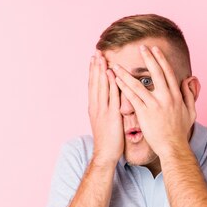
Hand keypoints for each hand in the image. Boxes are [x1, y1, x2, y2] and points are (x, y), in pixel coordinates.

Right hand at [88, 50, 123, 166]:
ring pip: (101, 86)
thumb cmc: (109, 140)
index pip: (94, 86)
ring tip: (101, 57)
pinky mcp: (110, 115)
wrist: (105, 154)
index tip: (95, 59)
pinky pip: (111, 96)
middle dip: (95, 67)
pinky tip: (111, 73)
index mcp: (95, 107)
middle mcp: (96, 106)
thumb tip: (113, 101)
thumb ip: (109, 109)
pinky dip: (110, 84)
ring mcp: (102, 110)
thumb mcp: (107, 122)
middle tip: (96, 52)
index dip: (94, 72)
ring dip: (101, 71)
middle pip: (95, 83)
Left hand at [111, 45, 196, 157]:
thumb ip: (189, 94)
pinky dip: (123, 87)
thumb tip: (188, 80)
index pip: (168, 72)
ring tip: (117, 65)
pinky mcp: (144, 113)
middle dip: (148, 58)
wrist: (173, 147)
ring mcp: (154, 105)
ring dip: (126, 73)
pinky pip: (132, 97)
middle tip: (141, 47)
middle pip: (156, 73)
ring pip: (138, 84)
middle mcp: (166, 97)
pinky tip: (116, 81)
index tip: (155, 49)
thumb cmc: (180, 131)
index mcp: (176, 95)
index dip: (161, 59)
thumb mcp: (191, 111)